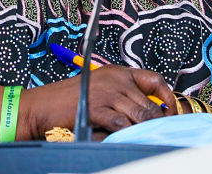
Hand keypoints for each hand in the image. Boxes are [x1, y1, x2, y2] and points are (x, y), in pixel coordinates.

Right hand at [20, 65, 174, 139]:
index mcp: (117, 72)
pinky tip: (124, 138)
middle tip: (159, 133)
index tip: (171, 111)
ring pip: (140, 115)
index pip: (154, 79)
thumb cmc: (66, 101)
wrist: (40, 107)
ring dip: (144, 129)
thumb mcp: (98, 90)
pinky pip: (122, 124)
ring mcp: (107, 93)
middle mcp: (115, 80)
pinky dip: (127, 134)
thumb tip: (150, 112)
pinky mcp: (98, 108)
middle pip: (149, 102)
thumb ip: (123, 97)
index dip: (167, 97)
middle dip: (157, 121)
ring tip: (142, 138)